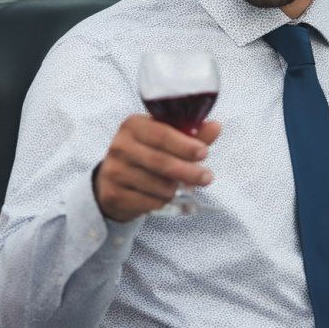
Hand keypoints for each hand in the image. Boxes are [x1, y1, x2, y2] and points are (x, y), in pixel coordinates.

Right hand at [93, 116, 223, 221]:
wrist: (113, 180)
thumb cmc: (146, 155)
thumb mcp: (166, 141)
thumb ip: (191, 135)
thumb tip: (216, 127)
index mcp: (133, 125)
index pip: (161, 134)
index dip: (185, 145)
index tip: (204, 153)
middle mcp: (119, 146)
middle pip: (161, 162)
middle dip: (189, 171)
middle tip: (207, 177)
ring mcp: (114, 170)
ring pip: (158, 185)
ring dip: (175, 189)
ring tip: (178, 187)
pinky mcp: (113, 193)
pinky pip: (150, 202)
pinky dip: (162, 201)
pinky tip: (161, 196)